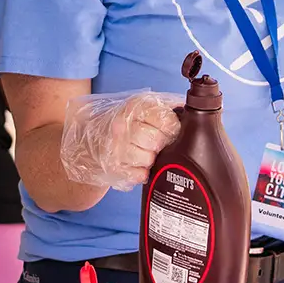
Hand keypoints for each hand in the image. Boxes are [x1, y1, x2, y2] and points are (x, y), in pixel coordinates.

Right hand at [60, 90, 183, 190]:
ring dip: (151, 159)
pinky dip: (142, 172)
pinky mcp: (113, 167)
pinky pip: (139, 175)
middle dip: (162, 145)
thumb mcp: (143, 108)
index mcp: (134, 107)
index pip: (166, 120)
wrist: (94, 138)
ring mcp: (115, 148)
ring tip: (146, 153)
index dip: (172, 128)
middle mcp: (122, 126)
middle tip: (157, 144)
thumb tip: (189, 108)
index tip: (169, 130)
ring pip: (148, 160)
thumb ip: (166, 107)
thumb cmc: (126, 124)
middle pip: (156, 142)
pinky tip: (137, 164)